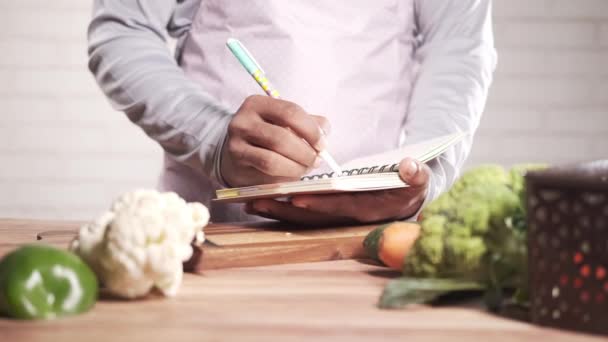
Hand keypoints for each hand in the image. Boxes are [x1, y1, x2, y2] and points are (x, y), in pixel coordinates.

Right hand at [221, 95, 329, 186]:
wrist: (234, 155)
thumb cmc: (265, 138)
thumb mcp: (283, 124)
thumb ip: (306, 123)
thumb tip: (324, 130)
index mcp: (258, 104)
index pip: (290, 112)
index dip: (311, 130)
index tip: (322, 144)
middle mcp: (243, 120)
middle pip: (282, 137)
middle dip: (305, 152)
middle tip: (316, 160)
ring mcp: (236, 142)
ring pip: (273, 158)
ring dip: (296, 167)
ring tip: (305, 168)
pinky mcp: (237, 163)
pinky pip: (265, 172)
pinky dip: (284, 175)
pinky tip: (292, 175)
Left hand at [245, 158, 430, 224]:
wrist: (408, 200)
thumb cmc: (411, 187)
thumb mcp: (419, 180)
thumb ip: (416, 174)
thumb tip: (409, 167)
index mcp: (369, 208)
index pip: (339, 206)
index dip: (318, 203)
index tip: (295, 196)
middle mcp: (349, 217)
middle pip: (313, 216)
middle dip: (285, 210)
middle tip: (257, 202)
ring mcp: (337, 217)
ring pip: (304, 217)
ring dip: (278, 211)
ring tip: (250, 202)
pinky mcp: (329, 213)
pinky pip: (303, 213)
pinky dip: (282, 208)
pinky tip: (262, 201)